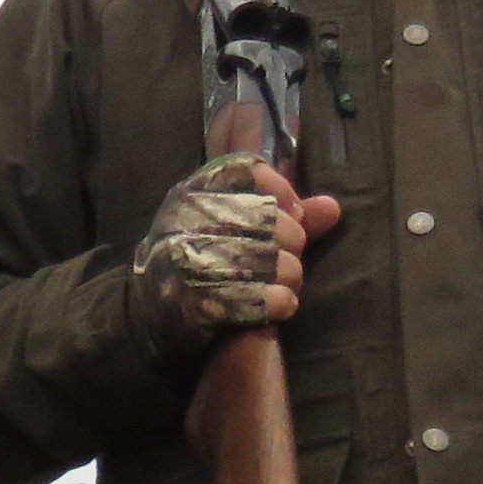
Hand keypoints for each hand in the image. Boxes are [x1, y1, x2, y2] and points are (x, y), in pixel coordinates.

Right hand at [128, 155, 342, 364]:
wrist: (150, 315)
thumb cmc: (202, 261)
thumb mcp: (236, 228)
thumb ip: (285, 215)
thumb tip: (332, 207)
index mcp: (195, 191)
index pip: (246, 169)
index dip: (281, 189)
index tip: (296, 213)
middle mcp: (187, 219)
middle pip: (266, 217)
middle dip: (291, 241)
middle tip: (291, 257)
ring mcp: (188, 259)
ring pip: (266, 258)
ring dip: (289, 274)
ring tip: (286, 284)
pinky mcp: (194, 301)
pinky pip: (254, 297)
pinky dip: (278, 301)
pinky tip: (282, 304)